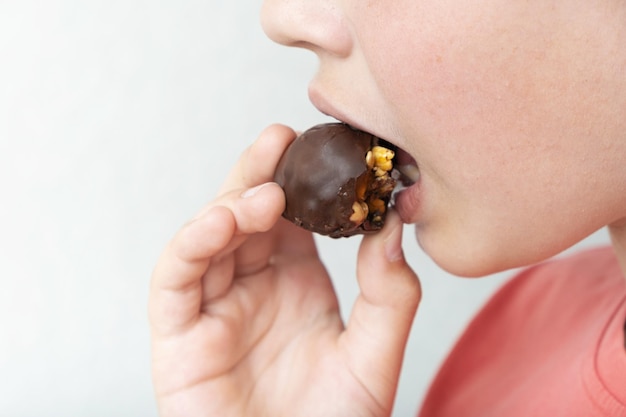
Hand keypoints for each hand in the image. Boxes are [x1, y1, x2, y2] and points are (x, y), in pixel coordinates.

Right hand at [149, 124, 420, 416]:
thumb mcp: (374, 358)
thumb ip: (390, 295)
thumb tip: (392, 228)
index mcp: (297, 282)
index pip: (294, 217)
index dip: (303, 181)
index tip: (321, 146)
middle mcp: (253, 286)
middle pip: (248, 214)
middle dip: (261, 174)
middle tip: (280, 140)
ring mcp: (214, 305)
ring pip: (209, 236)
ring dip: (232, 206)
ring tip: (265, 195)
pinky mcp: (178, 331)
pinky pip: (175, 277)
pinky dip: (192, 243)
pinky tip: (222, 221)